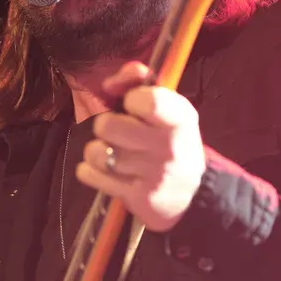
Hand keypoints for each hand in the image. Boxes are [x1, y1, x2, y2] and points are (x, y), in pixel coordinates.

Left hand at [77, 63, 205, 232]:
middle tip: (119, 134)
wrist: (191, 194)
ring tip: (113, 155)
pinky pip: (89, 175)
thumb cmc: (169, 141)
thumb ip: (136, 83)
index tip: (135, 106)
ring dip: (99, 152)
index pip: (146, 100)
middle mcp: (169, 147)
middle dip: (107, 126)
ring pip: (96, 152)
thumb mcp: (166, 108)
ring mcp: (153, 175)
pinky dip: (91, 172)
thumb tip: (110, 83)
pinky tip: (108, 173)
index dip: (131, 99)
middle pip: (107, 126)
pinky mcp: (136, 198)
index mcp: (179, 118)